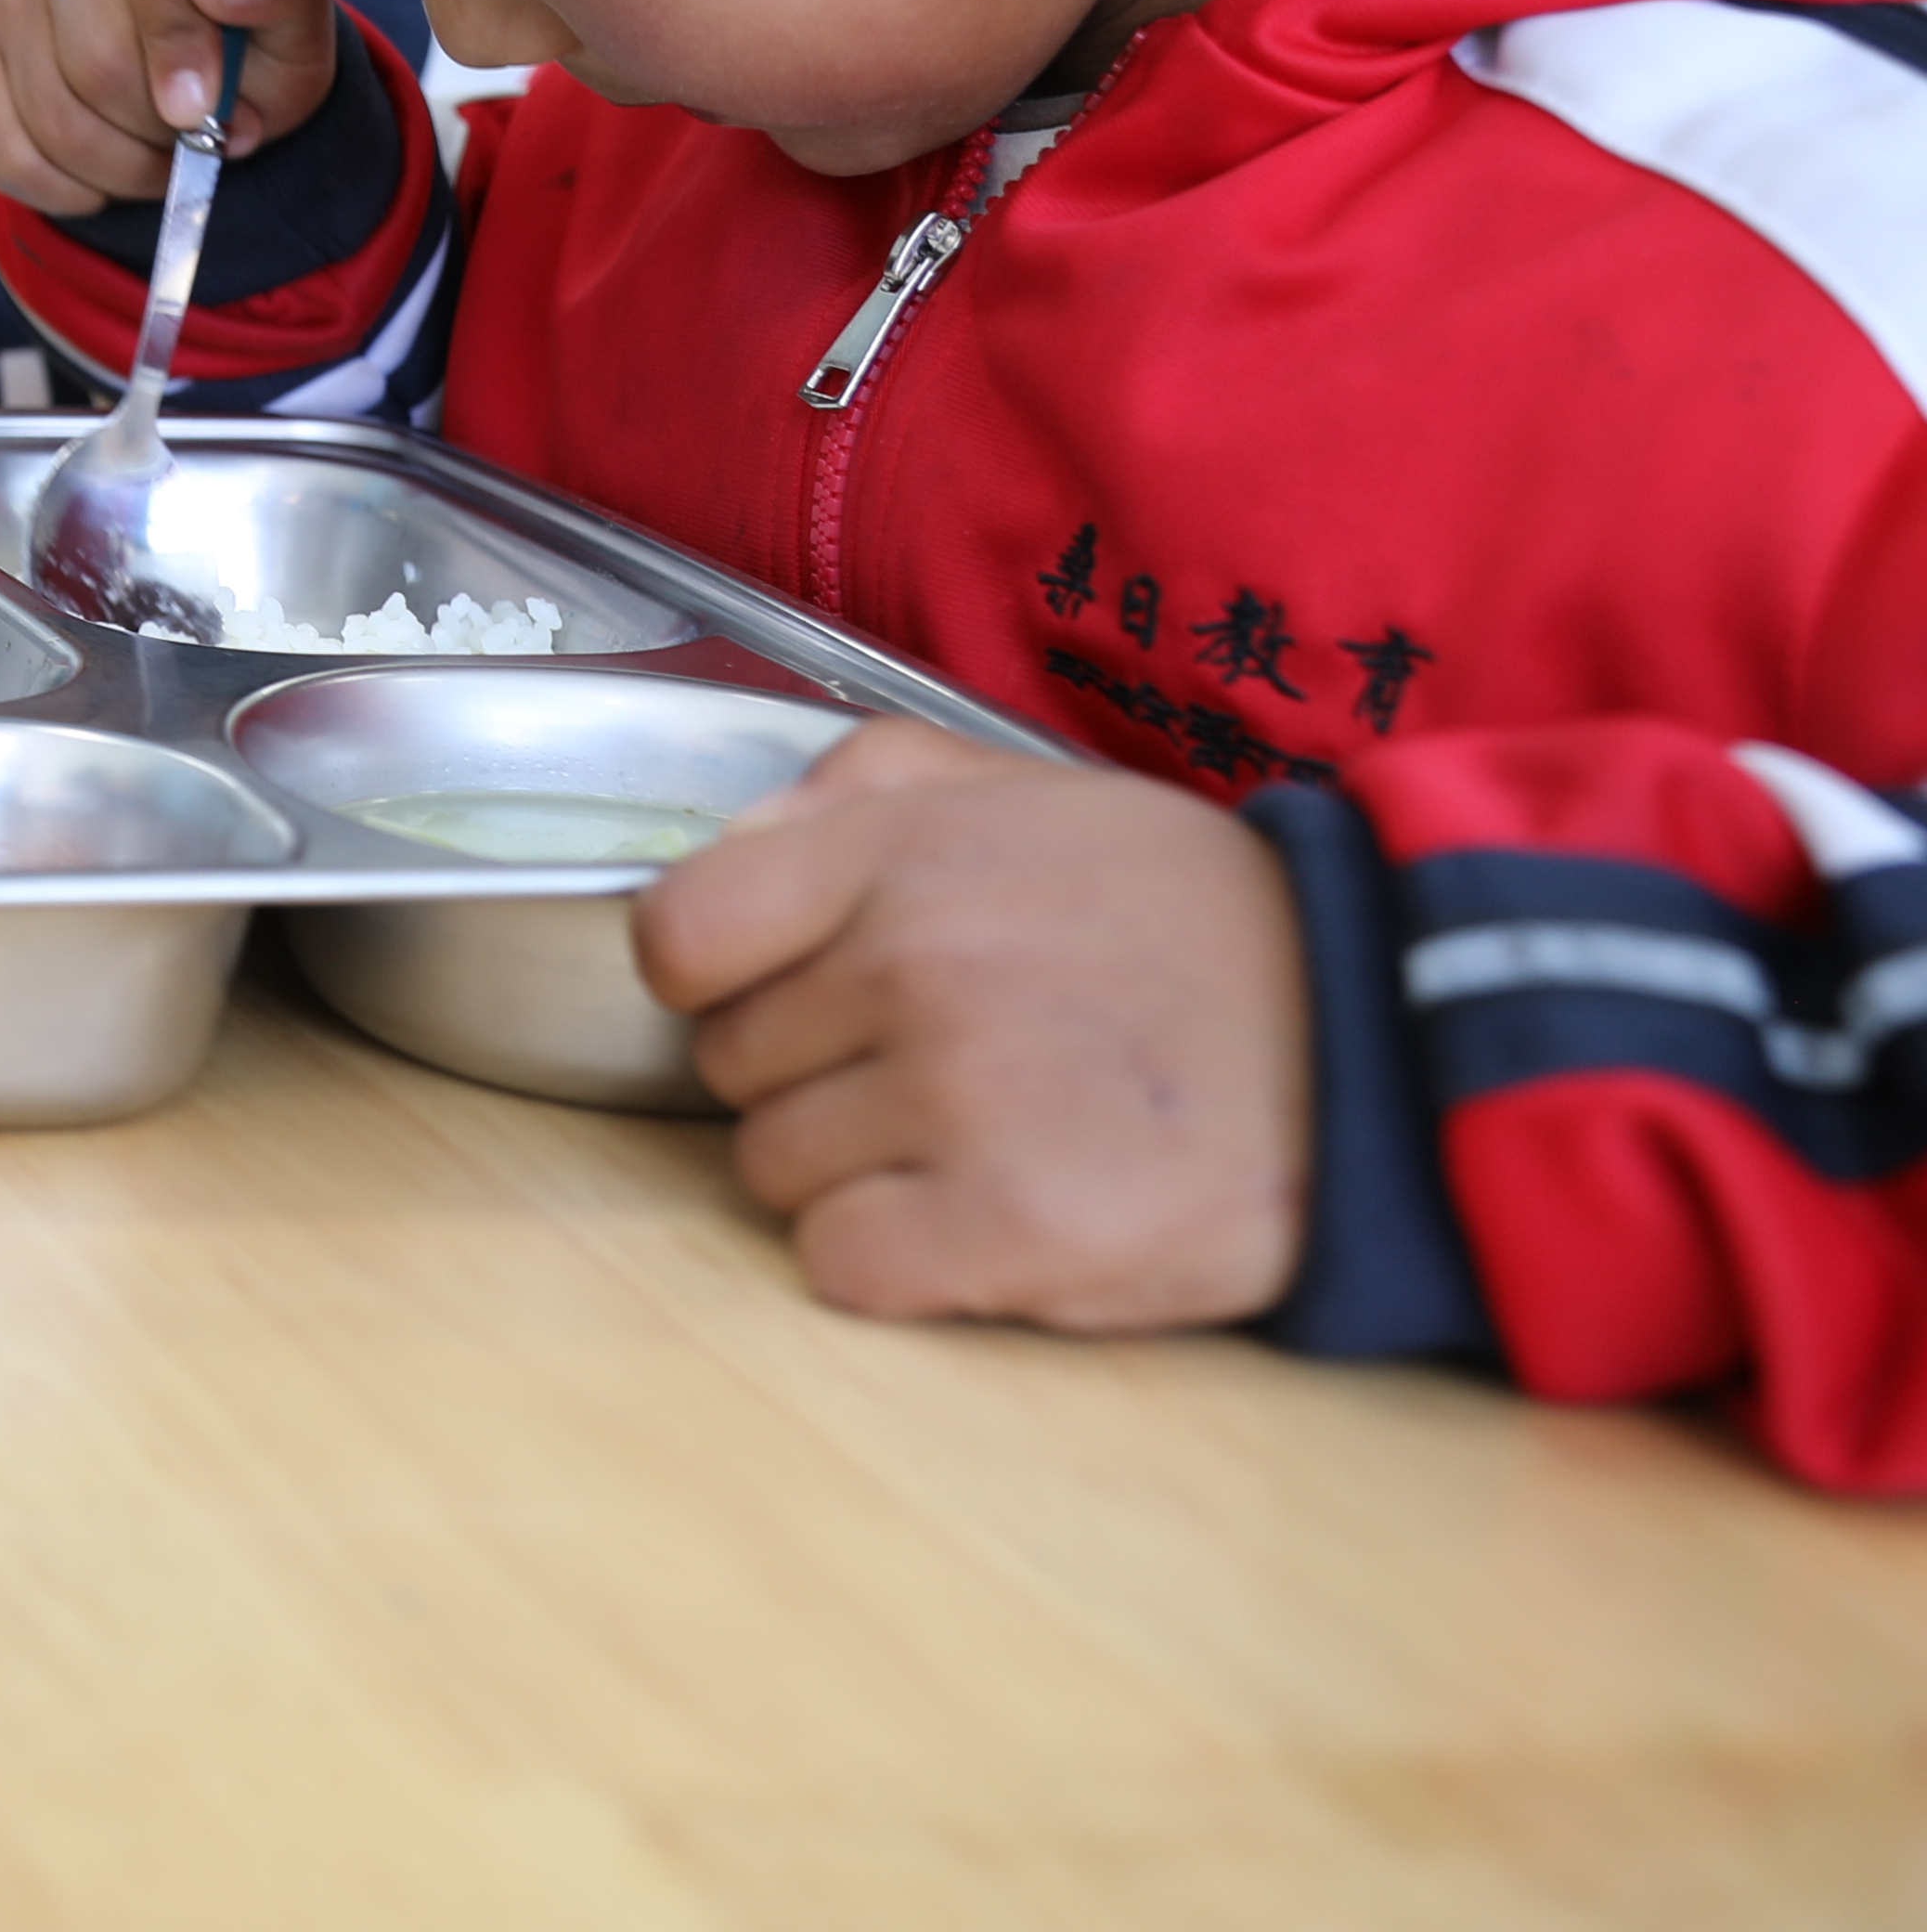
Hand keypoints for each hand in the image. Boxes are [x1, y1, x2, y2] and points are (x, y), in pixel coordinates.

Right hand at [0, 0, 342, 217]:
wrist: (207, 77)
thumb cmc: (254, 38)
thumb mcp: (299, 11)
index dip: (177, 35)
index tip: (205, 107)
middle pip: (94, 56)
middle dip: (158, 127)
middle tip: (198, 140)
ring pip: (50, 113)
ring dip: (120, 166)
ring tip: (162, 159)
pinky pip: (3, 147)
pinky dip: (62, 187)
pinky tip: (103, 182)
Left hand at [635, 721, 1310, 1332]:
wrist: (1378, 1039)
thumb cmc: (1190, 924)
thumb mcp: (1027, 791)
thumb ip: (856, 791)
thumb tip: (729, 846)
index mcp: (898, 854)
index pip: (677, 936)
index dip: (722, 982)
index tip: (795, 998)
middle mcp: (915, 966)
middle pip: (731, 1068)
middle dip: (817, 1076)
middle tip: (947, 1067)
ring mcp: (962, 1098)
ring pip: (776, 1173)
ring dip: (861, 1172)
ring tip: (991, 1135)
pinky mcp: (1015, 1227)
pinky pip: (840, 1265)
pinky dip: (897, 1262)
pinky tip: (989, 1217)